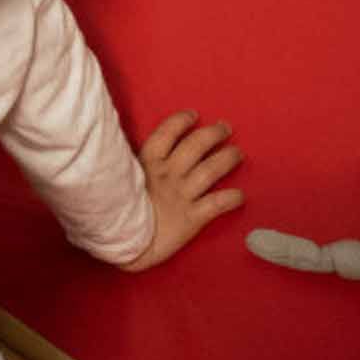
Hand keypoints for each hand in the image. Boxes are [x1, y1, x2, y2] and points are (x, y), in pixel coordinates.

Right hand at [125, 111, 243, 268]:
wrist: (123, 244)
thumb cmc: (119, 211)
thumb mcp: (121, 180)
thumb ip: (137, 166)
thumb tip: (144, 151)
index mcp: (147, 164)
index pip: (166, 134)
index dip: (181, 122)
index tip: (193, 115)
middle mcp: (168, 175)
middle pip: (195, 147)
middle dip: (213, 134)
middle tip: (225, 128)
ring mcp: (181, 196)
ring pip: (210, 171)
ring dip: (227, 159)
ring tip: (238, 153)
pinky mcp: (192, 218)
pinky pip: (216, 204)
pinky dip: (231, 198)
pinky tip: (240, 196)